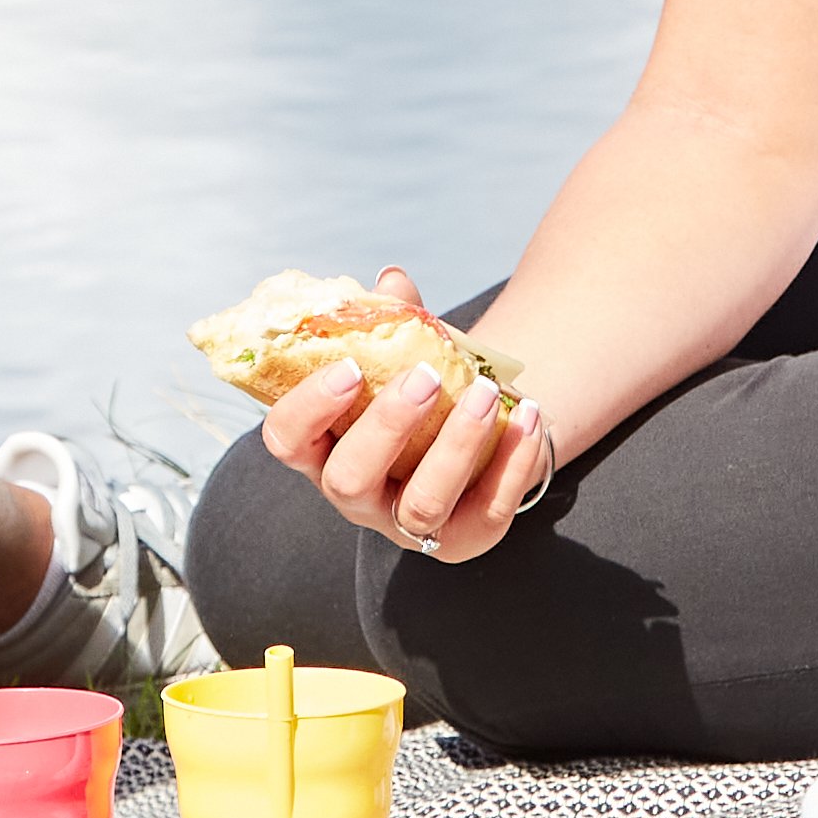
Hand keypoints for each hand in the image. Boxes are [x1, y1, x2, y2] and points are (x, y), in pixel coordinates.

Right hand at [252, 271, 556, 563]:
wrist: (479, 434)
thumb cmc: (422, 391)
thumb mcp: (403, 354)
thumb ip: (395, 318)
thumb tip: (393, 279)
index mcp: (323, 448)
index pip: (287, 440)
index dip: (309, 408)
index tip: (348, 367)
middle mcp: (356, 496)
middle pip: (349, 479)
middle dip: (386, 425)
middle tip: (425, 376)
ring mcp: (405, 525)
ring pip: (421, 505)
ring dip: (455, 445)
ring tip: (487, 393)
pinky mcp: (461, 539)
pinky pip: (486, 512)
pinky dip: (511, 464)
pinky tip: (530, 417)